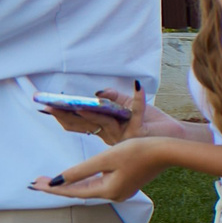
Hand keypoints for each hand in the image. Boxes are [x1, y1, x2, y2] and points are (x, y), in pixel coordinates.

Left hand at [30, 139, 176, 200]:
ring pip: (90, 188)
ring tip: (52, 180)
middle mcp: (114, 194)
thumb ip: (80, 170)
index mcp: (108, 190)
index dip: (53, 187)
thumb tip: (58, 181)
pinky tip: (78, 177)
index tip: (34, 184)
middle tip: (38, 182)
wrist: (166, 152)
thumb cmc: (137, 152)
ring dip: (71, 183)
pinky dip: (85, 181)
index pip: (73, 191)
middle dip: (59, 186)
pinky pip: (100, 184)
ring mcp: (122, 190)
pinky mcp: (127, 183)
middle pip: (80, 192)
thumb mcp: (105, 158)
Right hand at [40, 84, 191, 144]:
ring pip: (102, 121)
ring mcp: (123, 136)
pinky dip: (138, 98)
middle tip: (50, 105)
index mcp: (104, 129)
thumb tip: (97, 92)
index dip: (62, 115)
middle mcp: (110, 135)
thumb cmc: (152, 120)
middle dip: (66, 114)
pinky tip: (138, 85)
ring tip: (78, 102)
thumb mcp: (129, 105)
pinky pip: (137, 113)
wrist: (175, 134)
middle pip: (83, 124)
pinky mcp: (139, 133)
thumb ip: (113, 98)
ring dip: (90, 110)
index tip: (46, 105)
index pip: (78, 123)